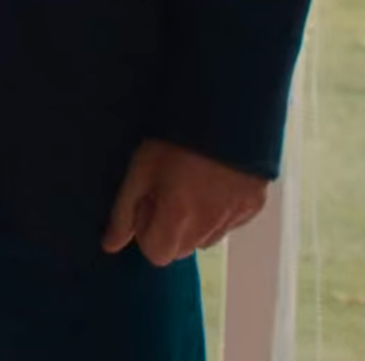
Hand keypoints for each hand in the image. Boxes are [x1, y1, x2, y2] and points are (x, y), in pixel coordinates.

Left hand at [103, 139, 266, 266]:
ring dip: (194, 223)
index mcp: (179, 217)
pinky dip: (218, 213)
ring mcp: (236, 217)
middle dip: (169, 230)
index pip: (157, 254)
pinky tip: (213, 182)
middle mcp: (210, 225)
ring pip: (206, 239)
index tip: (148, 204)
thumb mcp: (140, 170)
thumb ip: (124, 212)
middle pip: (182, 250)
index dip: (147, 232)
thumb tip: (110, 246)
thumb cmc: (173, 136)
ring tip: (189, 184)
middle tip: (167, 192)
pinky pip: (229, 224)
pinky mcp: (254, 206)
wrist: (225, 108)